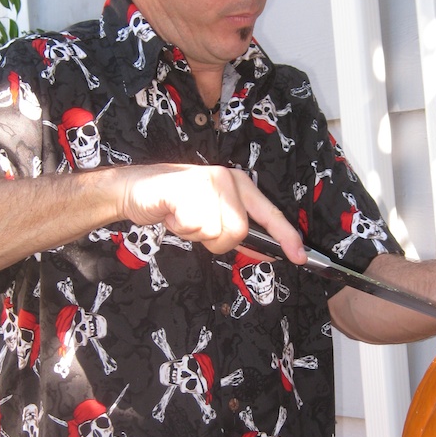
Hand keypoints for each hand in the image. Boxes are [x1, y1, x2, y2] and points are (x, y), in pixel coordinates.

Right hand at [117, 163, 307, 263]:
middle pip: (238, 232)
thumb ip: (238, 231)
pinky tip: (171, 214)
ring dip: (195, 235)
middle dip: (216, 241)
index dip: (286, 236)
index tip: (300, 257)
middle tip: (197, 228)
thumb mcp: (212, 216)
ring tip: (182, 218)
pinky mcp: (186, 188)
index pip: (270, 214)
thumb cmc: (176, 205)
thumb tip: (268, 252)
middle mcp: (227, 179)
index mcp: (239, 185)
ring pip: (215, 233)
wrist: (136, 189)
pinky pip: (193, 226)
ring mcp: (207, 181)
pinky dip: (179, 229)